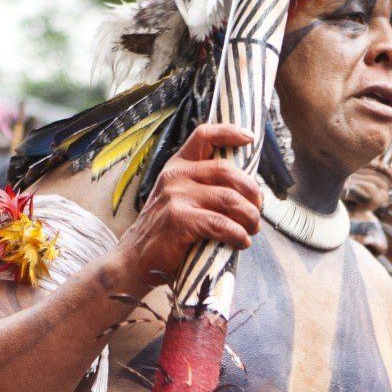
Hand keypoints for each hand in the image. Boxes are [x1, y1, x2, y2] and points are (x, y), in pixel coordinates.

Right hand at [108, 123, 262, 295]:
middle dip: (251, 191)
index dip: (229, 132)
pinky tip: (241, 242)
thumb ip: (202, 188)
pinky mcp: (179, 220)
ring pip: (229, 198)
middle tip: (257, 210)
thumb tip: (246, 192)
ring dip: (249, 216)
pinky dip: (238, 234)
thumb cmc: (164, 233)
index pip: (203, 136)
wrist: (134, 260)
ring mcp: (175, 197)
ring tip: (252, 229)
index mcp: (177, 167)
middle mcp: (175, 176)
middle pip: (227, 171)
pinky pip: (221, 224)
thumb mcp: (178, 200)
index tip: (249, 138)